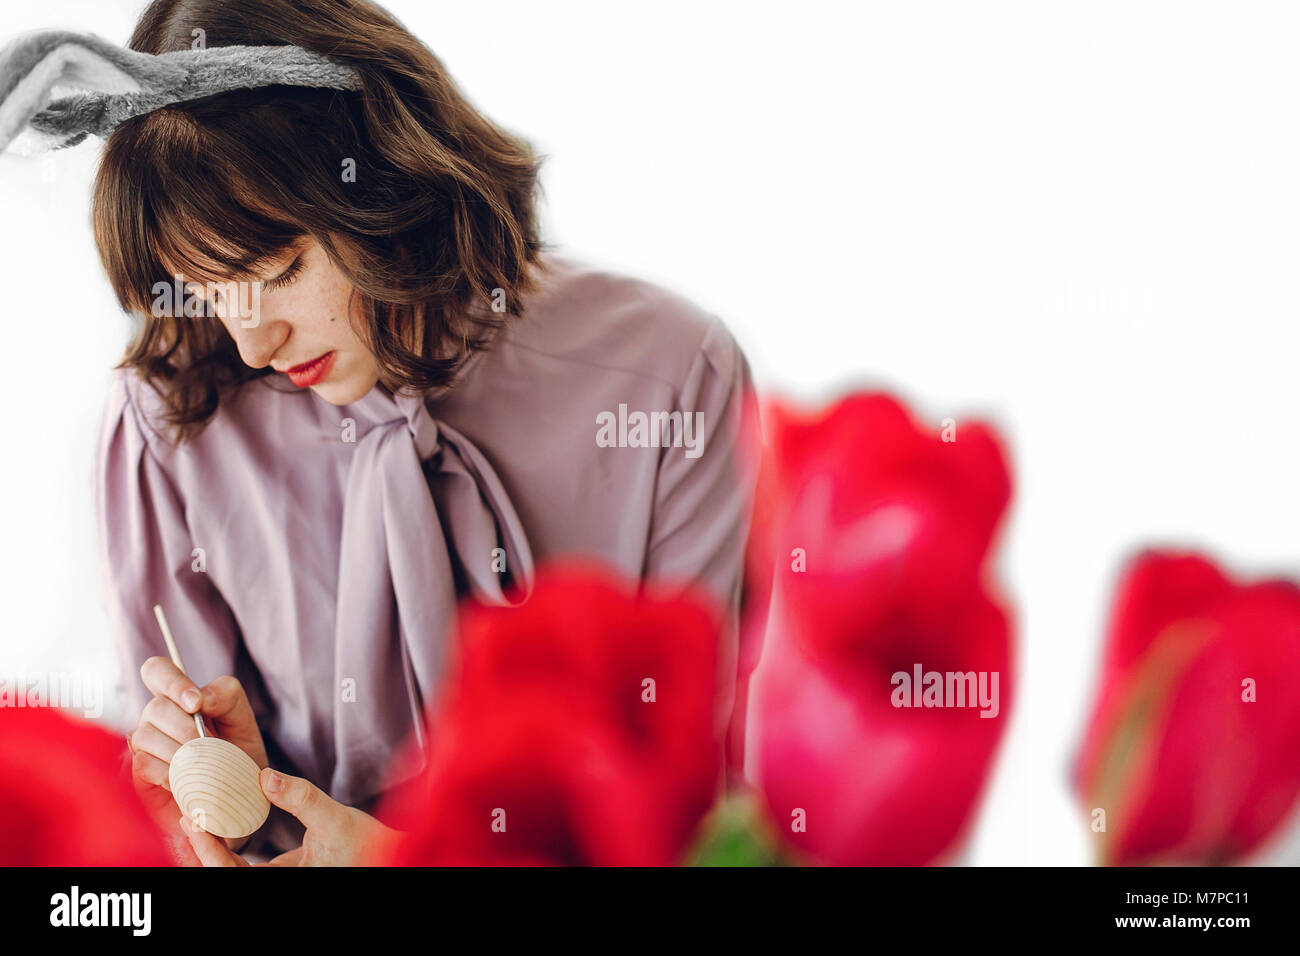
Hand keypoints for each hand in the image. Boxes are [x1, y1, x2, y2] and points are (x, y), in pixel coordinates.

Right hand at [129, 658, 268, 863]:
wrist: (237, 798)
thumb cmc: (238, 754)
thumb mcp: (243, 720)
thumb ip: (227, 697)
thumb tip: (201, 698)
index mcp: (178, 698)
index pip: (157, 670)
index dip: (172, 681)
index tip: (195, 703)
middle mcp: (155, 718)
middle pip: (155, 706)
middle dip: (187, 727)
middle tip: (210, 745)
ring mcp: (144, 746)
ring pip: (145, 735)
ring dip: (179, 751)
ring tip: (202, 766)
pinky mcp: (139, 776)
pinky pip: (144, 764)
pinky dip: (170, 773)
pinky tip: (186, 781)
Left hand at [181, 769, 401, 866]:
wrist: (395, 858)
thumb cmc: (371, 846)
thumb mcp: (338, 818)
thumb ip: (301, 798)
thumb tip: (265, 776)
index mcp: (286, 882)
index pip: (231, 874)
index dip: (208, 850)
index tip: (195, 821)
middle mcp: (279, 884)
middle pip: (225, 875)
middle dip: (204, 850)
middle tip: (190, 816)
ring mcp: (281, 881)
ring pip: (236, 872)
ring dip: (215, 850)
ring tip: (202, 820)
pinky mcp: (286, 874)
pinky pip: (249, 867)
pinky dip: (233, 850)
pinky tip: (228, 826)